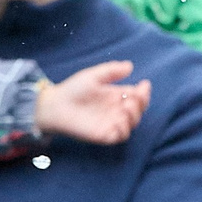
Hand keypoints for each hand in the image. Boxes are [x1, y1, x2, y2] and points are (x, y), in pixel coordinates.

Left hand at [36, 59, 150, 144]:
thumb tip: (130, 66)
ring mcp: (111, 123)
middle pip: (137, 110)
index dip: (143, 92)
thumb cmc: (73, 89)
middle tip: (135, 96)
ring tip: (127, 107)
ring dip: (134, 116)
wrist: (57, 105)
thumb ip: (111, 71)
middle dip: (141, 104)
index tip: (144, 85)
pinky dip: (124, 129)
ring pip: (132, 124)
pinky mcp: (104, 135)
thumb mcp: (93, 76)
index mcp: (115, 96)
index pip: (136, 96)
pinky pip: (121, 136)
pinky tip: (120, 120)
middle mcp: (115, 111)